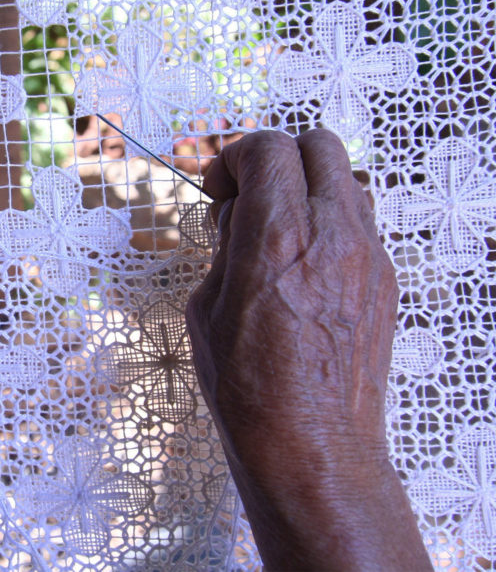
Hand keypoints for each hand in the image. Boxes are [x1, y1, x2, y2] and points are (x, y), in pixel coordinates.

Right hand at [185, 130, 429, 569]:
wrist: (311, 447)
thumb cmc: (253, 393)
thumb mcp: (208, 309)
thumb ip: (225, 249)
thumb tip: (236, 222)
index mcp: (278, 237)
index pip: (267, 149)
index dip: (233, 157)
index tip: (218, 185)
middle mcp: (332, 236)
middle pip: (316, 146)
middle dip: (274, 158)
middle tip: (246, 195)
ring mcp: (367, 257)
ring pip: (344, 179)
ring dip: (305, 189)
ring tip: (275, 232)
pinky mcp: (384, 281)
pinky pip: (359, 222)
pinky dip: (327, 224)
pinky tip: (301, 266)